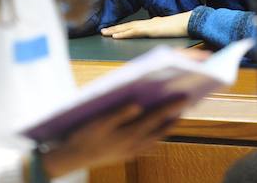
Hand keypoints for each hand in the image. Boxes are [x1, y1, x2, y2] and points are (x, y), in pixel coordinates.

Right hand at [41, 98, 186, 176]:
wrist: (72, 158)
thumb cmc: (83, 136)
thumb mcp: (99, 122)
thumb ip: (119, 113)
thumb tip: (137, 104)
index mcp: (129, 133)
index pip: (155, 117)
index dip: (171, 107)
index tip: (185, 98)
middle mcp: (134, 144)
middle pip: (160, 129)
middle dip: (173, 117)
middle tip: (185, 106)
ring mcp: (130, 151)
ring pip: (155, 139)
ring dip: (166, 128)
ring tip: (174, 118)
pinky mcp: (126, 155)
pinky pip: (146, 146)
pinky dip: (155, 138)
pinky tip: (154, 134)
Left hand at [101, 12, 191, 38]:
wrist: (189, 22)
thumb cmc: (182, 27)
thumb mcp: (170, 30)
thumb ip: (164, 30)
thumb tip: (160, 31)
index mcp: (153, 23)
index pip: (135, 25)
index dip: (124, 27)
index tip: (114, 29)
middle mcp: (148, 22)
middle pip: (128, 25)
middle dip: (115, 28)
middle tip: (103, 30)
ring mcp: (149, 25)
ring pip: (128, 27)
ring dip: (115, 30)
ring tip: (105, 33)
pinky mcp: (150, 29)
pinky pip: (133, 32)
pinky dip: (123, 33)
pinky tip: (115, 36)